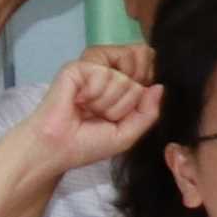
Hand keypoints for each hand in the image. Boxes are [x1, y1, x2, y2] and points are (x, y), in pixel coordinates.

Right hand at [23, 49, 156, 171]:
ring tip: (86, 110)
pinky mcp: (77, 68)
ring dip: (105, 104)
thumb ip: (148, 112)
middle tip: (95, 117)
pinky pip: (102, 74)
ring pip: (121, 80)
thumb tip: (159, 87)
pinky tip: (78, 101)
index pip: (146, 87)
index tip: (112, 120)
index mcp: (120, 93)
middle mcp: (108, 79)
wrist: (57, 148)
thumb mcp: (128, 133)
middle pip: (135, 85)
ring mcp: (93, 71)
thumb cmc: (88, 144)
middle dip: (118, 109)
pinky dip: (93, 95)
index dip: (133, 108)